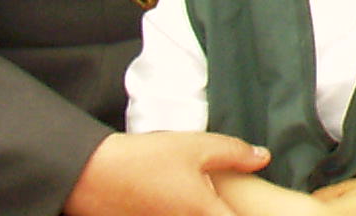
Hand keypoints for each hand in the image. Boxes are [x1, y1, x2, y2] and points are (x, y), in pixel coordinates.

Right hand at [65, 132, 270, 215]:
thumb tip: (264, 157)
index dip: (246, 214)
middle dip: (224, 210)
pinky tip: (174, 200)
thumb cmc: (145, 159)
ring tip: (197, 196)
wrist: (91, 176)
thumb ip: (235, 153)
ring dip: (203, 210)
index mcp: (204, 213)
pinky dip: (182, 213)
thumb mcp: (197, 146)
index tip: (251, 207)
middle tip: (221, 198)